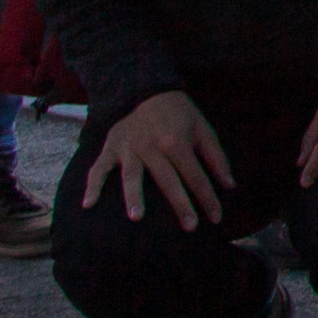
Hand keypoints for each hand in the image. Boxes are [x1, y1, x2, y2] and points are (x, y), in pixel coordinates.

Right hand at [81, 92, 233, 230]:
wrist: (148, 91)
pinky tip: (88, 204)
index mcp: (177, 141)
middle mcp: (152, 146)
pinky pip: (99, 168)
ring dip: (133, 195)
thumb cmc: (180, 115)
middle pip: (168, 180)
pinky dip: (92, 185)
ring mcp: (129, 148)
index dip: (207, 198)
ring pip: (131, 175)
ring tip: (137, 217)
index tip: (216, 218)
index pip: (195, 176)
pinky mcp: (110, 148)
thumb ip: (216, 158)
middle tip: (190, 226)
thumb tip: (230, 185)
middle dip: (180, 204)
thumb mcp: (203, 129)